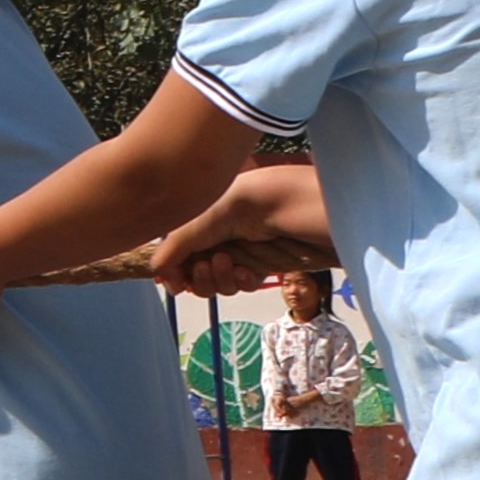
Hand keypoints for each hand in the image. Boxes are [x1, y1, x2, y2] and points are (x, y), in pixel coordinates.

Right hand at [150, 162, 337, 297]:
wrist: (323, 207)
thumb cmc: (269, 196)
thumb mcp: (217, 212)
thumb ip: (182, 239)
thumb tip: (156, 268)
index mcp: (206, 210)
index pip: (177, 245)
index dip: (173, 265)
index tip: (173, 280)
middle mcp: (222, 229)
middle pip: (193, 265)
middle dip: (197, 274)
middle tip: (206, 266)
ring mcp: (245, 247)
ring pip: (217, 279)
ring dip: (219, 279)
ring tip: (228, 264)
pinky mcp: (267, 264)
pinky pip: (243, 283)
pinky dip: (242, 282)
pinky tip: (249, 273)